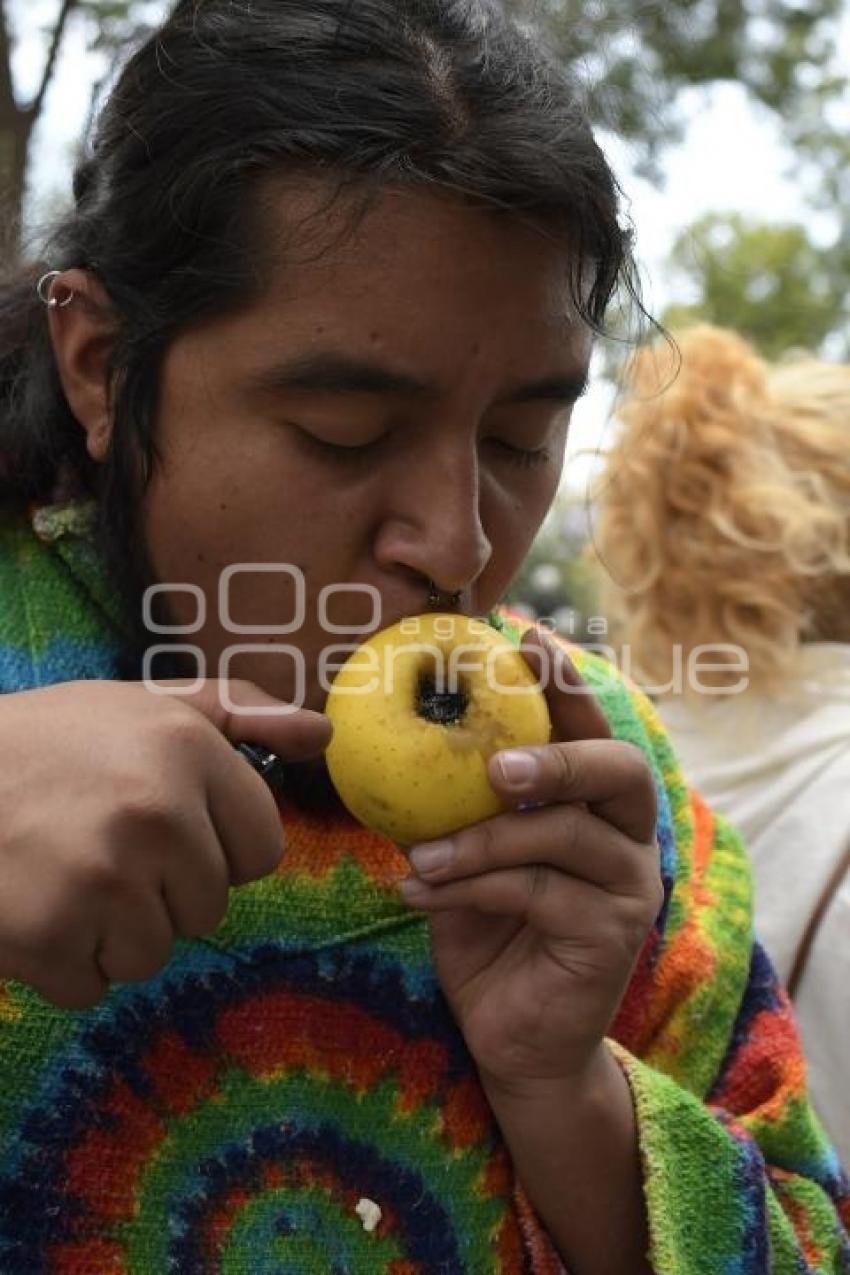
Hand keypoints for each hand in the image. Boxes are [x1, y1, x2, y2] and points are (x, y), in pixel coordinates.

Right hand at [0, 678, 329, 1008]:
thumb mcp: (146, 705)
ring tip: (63, 872)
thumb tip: (321, 734)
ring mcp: (102, 879)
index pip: (263, 849)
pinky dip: (62, 963)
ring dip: (113, 931)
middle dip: (163, 888)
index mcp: (188, 750)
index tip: (167, 825)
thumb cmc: (49, 741)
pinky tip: (33, 904)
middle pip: (209, 906)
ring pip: (154, 952)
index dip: (218, 845)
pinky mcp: (48, 936)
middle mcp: (155, 813)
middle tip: (99, 844)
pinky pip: (93, 986)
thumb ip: (241, 714)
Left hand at [399, 629, 661, 1090]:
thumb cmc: (486, 933)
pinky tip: (416, 891)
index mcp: (596, 804)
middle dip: (558, 753)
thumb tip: (388, 734)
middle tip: (496, 763)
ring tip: (418, 855)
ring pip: (562, 836)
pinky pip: (537, 893)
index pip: (592, 727)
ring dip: (481, 840)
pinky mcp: (612, 936)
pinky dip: (471, 887)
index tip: (522, 634)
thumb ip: (456, 805)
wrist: (513, 1040)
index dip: (564, 680)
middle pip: (620, 768)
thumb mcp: (466, 856)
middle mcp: (628, 836)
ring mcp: (629, 887)